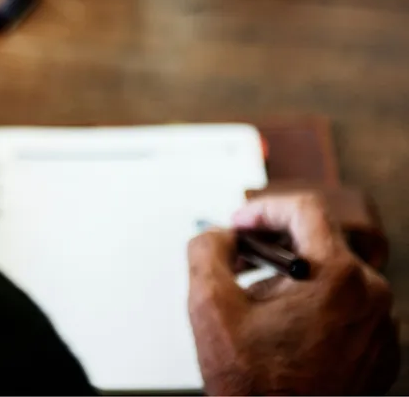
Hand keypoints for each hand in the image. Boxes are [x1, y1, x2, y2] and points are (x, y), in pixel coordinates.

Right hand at [188, 193, 398, 395]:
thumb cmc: (256, 386)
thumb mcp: (209, 306)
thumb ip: (207, 250)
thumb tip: (219, 235)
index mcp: (338, 277)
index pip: (305, 209)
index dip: (263, 209)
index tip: (239, 224)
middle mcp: (372, 297)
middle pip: (320, 242)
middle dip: (274, 245)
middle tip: (239, 260)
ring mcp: (381, 327)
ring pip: (332, 276)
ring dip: (293, 278)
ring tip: (257, 303)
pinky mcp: (380, 352)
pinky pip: (346, 309)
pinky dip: (314, 307)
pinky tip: (282, 329)